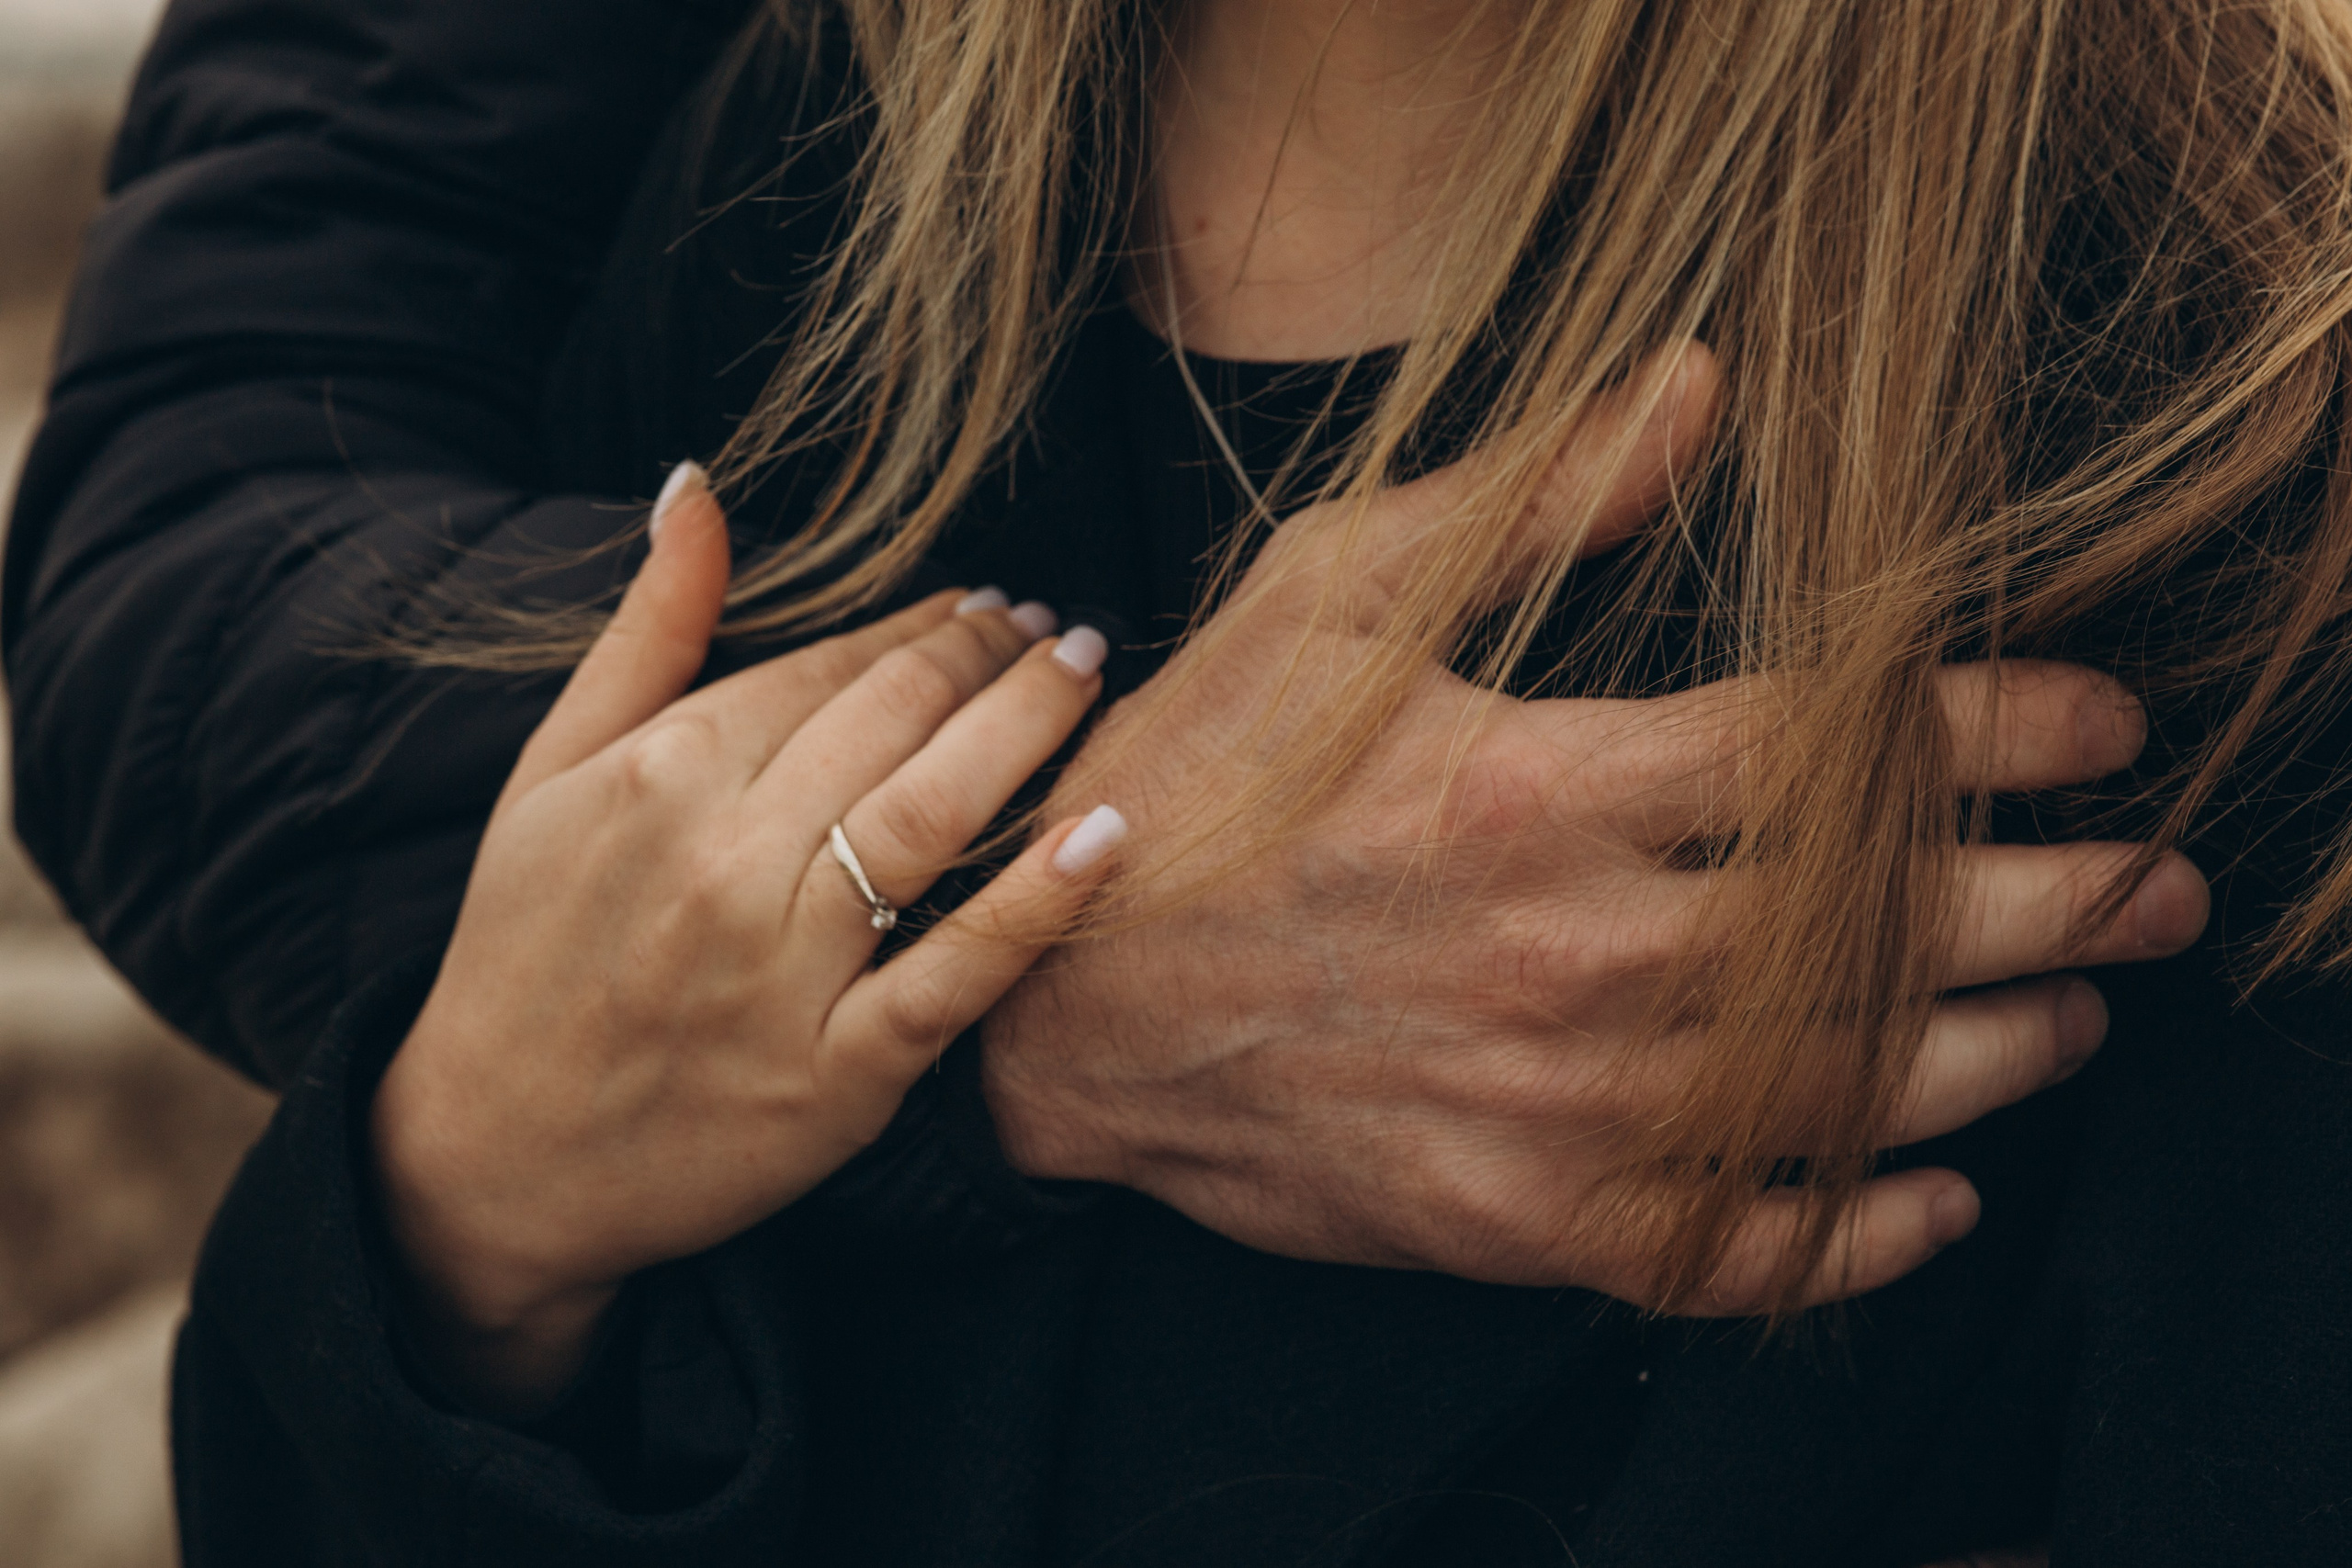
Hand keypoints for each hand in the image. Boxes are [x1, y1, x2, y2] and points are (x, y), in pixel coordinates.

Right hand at [371, 466, 1126, 1415]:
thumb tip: (695, 485)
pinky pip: (955, 972)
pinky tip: (1106, 832)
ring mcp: (783, 971)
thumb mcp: (549, 773)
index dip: (925, 624)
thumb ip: (642, 632)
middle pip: (898, 722)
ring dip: (1029, 730)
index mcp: (660, 773)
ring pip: (933, 817)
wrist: (494, 1160)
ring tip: (1087, 678)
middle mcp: (723, 860)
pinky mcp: (836, 1075)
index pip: (832, 665)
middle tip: (1055, 628)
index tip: (983, 603)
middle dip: (991, 657)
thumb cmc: (525, 950)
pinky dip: (1035, 901)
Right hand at [982, 348, 2208, 1312]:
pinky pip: (1734, 1255)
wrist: (1065, 1002)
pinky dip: (1855, 1239)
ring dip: (1999, 1058)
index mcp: (1542, 785)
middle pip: (1887, 934)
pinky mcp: (1522, 1222)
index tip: (2101, 721)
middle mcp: (1577, 957)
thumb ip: (1535, 494)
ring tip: (2079, 1017)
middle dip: (2065, 903)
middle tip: (2161, 884)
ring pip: (1844, 1099)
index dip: (2001, 730)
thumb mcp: (1337, 592)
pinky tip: (1933, 1200)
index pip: (1839, 754)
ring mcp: (1558, 1110)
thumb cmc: (1199, 786)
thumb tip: (1700, 386)